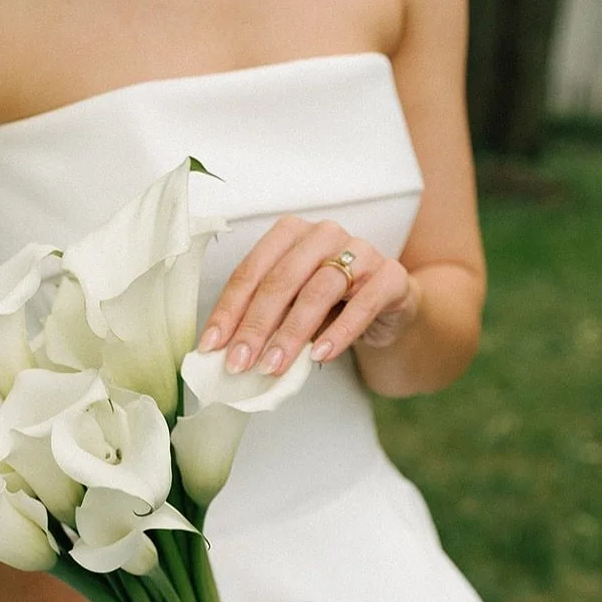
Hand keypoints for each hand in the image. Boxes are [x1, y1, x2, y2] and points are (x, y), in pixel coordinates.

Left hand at [197, 216, 418, 373]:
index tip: (211, 347)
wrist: (388, 309)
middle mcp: (324, 235)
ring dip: (292, 333)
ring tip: (273, 366)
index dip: (229, 310)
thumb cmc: (330, 306)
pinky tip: (321, 356)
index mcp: (290, 234)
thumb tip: (225, 352)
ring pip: (318, 290)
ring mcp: (360, 252)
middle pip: (281, 280)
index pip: (251, 271)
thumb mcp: (290, 308)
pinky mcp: (390, 276)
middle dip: (256, 326)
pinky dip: (339, 332)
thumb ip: (264, 320)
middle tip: (239, 363)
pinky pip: (363, 304)